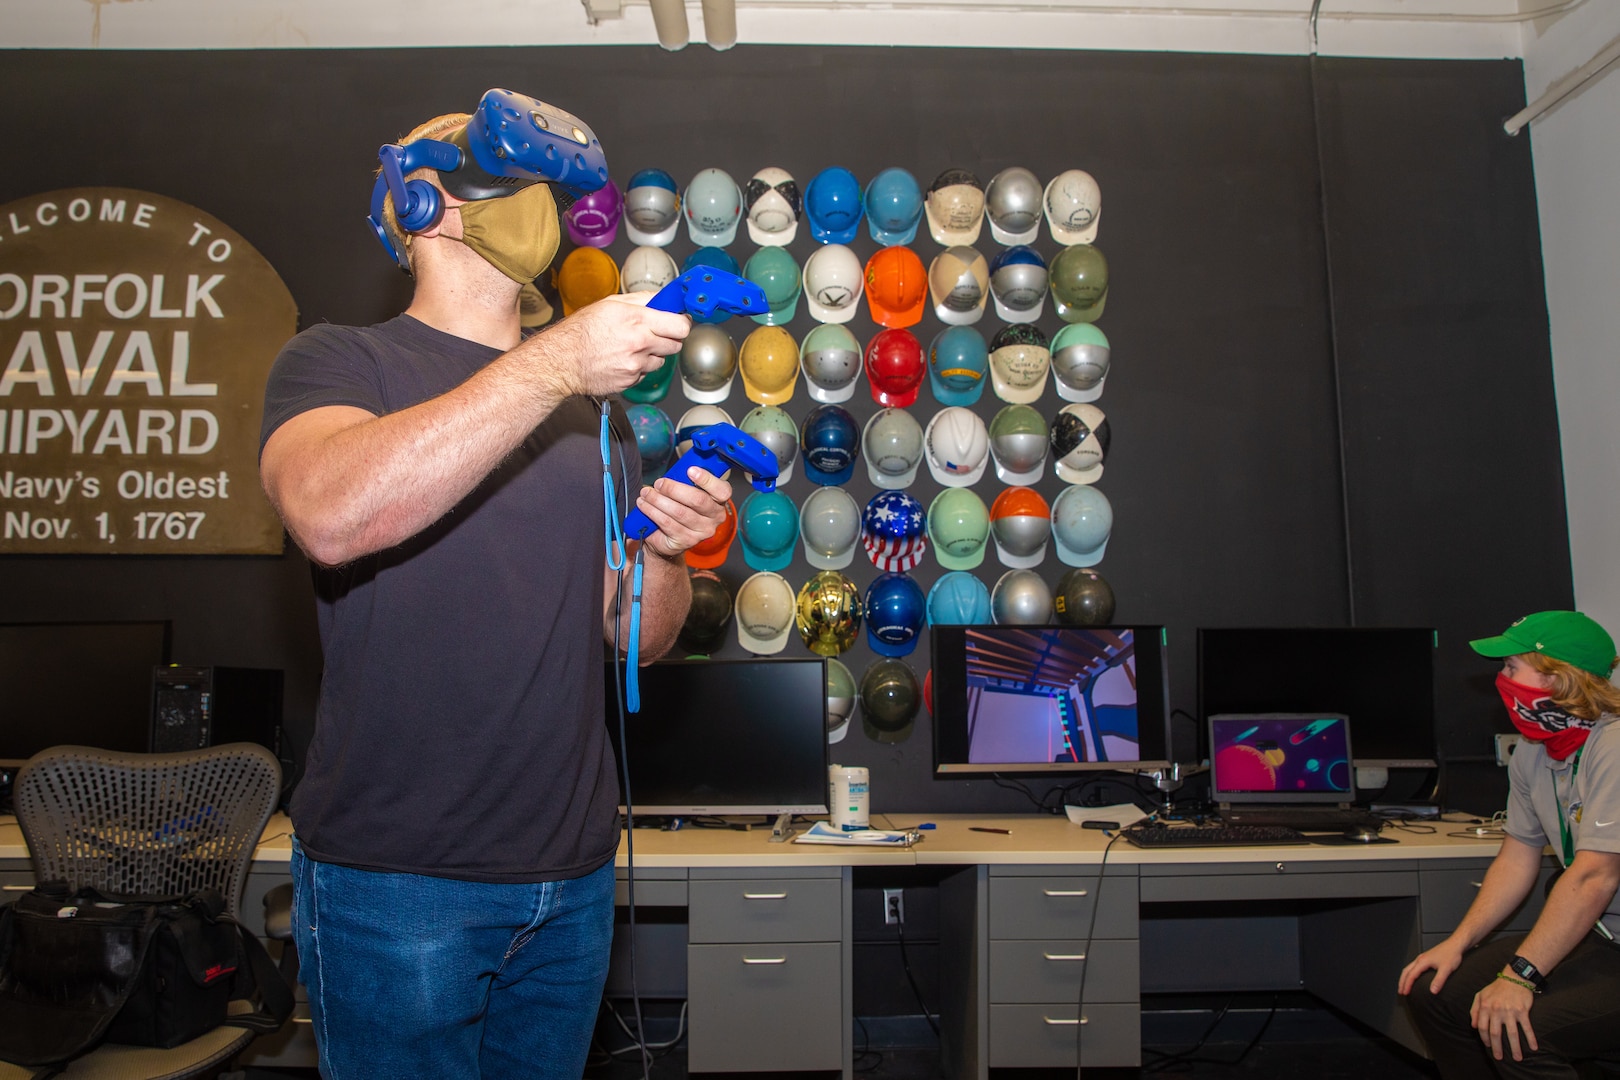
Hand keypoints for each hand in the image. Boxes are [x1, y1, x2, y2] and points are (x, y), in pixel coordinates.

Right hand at [525, 292, 688, 398]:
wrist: (562, 361)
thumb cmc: (581, 331)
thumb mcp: (610, 303)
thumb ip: (642, 299)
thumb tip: (663, 298)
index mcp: (637, 320)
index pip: (680, 325)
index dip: (681, 322)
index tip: (678, 320)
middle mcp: (640, 344)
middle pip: (675, 344)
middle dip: (668, 338)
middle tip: (654, 333)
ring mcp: (636, 365)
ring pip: (661, 360)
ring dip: (652, 354)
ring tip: (631, 347)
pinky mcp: (631, 381)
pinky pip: (645, 373)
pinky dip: (638, 367)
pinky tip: (622, 359)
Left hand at [635, 466, 732, 558]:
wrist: (669, 537)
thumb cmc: (680, 508)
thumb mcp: (686, 492)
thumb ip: (686, 481)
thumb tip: (675, 470)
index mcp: (719, 501)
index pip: (722, 490)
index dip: (707, 480)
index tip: (690, 470)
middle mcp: (715, 517)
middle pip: (698, 500)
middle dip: (674, 489)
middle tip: (659, 483)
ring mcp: (702, 531)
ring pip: (679, 512)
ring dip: (658, 500)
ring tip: (646, 493)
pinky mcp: (686, 540)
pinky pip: (667, 523)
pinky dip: (652, 511)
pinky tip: (644, 505)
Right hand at [1398, 940, 1465, 995]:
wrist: (1455, 944)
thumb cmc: (1451, 954)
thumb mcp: (1446, 969)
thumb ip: (1439, 981)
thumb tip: (1433, 991)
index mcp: (1423, 961)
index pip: (1411, 975)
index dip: (1407, 985)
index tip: (1405, 993)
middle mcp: (1420, 959)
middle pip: (1406, 971)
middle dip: (1402, 982)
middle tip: (1401, 991)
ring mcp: (1422, 957)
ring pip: (1409, 968)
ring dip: (1405, 977)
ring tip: (1404, 985)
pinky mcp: (1426, 958)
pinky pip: (1413, 966)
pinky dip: (1410, 973)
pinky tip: (1413, 976)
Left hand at [1471, 973, 1537, 1061]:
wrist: (1514, 978)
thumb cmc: (1496, 988)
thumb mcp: (1480, 995)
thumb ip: (1474, 1010)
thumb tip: (1473, 1026)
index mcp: (1485, 1007)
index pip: (1482, 1027)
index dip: (1484, 1038)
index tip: (1488, 1046)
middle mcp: (1496, 1010)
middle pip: (1495, 1033)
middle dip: (1497, 1048)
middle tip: (1499, 1058)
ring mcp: (1510, 1011)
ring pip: (1512, 1034)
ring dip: (1515, 1047)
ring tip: (1517, 1058)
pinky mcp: (1522, 1011)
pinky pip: (1527, 1027)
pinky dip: (1530, 1038)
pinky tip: (1533, 1048)